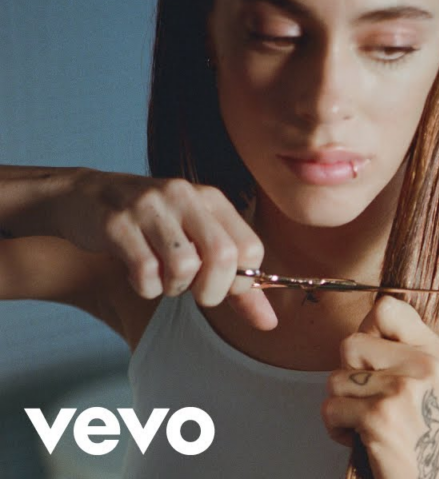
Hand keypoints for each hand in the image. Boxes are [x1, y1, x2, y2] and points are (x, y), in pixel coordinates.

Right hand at [56, 168, 276, 329]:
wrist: (85, 197)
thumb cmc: (153, 227)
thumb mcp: (198, 242)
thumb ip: (236, 283)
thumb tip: (269, 323)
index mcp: (212, 199)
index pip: (250, 247)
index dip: (241, 280)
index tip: (221, 287)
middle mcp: (186, 197)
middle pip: (223, 256)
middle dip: (212, 290)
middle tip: (194, 291)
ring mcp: (150, 207)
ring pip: (183, 266)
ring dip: (174, 287)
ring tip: (163, 277)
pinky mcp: (117, 223)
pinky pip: (145, 272)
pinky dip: (145, 287)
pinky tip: (137, 273)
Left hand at [323, 296, 438, 478]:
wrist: (434, 476)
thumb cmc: (423, 431)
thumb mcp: (428, 379)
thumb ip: (401, 348)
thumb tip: (366, 320)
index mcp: (433, 351)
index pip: (386, 308)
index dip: (368, 329)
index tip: (373, 355)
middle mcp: (421, 365)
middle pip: (350, 344)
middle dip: (349, 375)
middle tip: (371, 398)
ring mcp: (401, 390)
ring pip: (335, 379)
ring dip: (342, 405)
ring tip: (368, 419)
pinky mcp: (379, 417)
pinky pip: (331, 408)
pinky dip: (338, 428)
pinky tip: (363, 436)